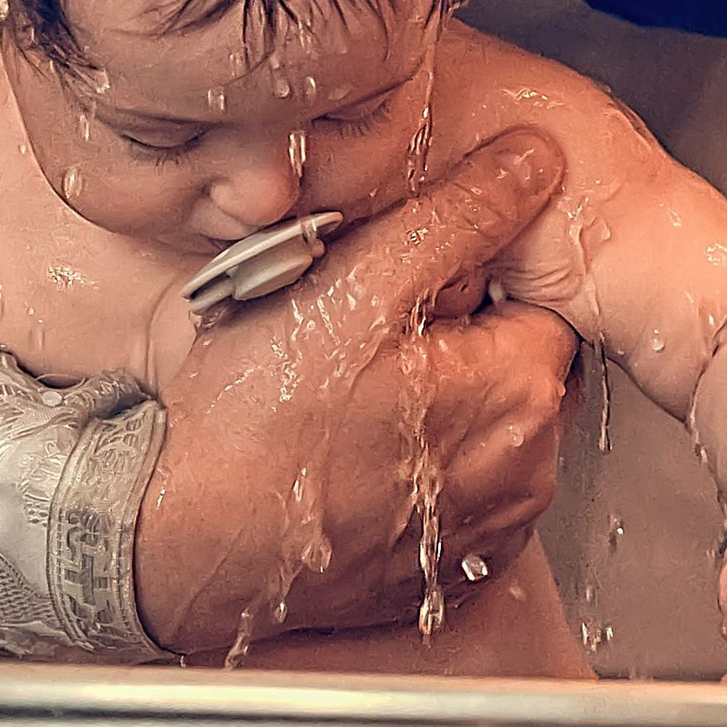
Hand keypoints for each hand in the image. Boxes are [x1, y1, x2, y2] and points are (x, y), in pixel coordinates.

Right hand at [135, 128, 582, 656]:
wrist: (188, 553)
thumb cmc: (256, 421)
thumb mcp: (353, 287)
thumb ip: (458, 216)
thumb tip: (535, 158)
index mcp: (521, 388)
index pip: (538, 296)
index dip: (466, 279)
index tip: (397, 288)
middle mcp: (528, 469)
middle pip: (513, 362)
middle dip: (454, 342)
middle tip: (360, 339)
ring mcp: (490, 528)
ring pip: (486, 427)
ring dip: (439, 405)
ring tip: (348, 401)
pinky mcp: (448, 568)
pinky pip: (456, 491)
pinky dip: (420, 470)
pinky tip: (352, 457)